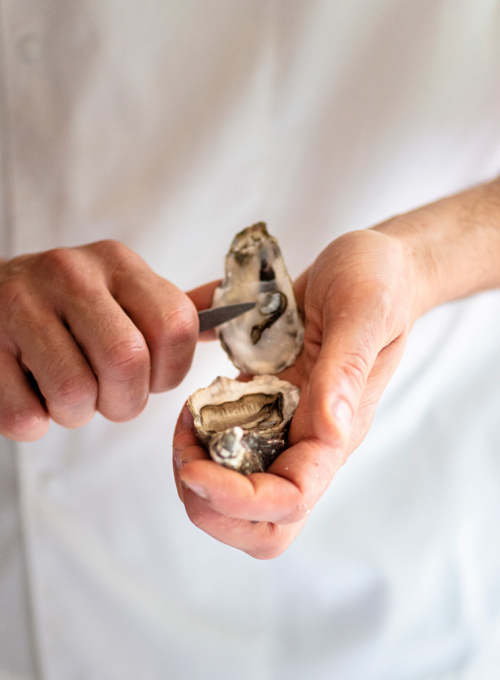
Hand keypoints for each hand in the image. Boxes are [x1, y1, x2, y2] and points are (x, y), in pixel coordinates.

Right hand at [0, 240, 197, 440]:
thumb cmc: (67, 310)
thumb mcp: (121, 292)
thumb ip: (171, 310)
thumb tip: (234, 318)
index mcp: (118, 263)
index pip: (176, 324)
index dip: (171, 371)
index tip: (151, 378)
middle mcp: (71, 274)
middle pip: (128, 362)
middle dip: (126, 402)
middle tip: (109, 397)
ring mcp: (20, 304)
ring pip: (76, 394)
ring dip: (77, 415)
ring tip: (67, 394)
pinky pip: (26, 415)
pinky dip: (35, 423)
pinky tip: (31, 394)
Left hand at [173, 227, 420, 558]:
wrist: (374, 267)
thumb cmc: (378, 284)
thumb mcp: (363, 314)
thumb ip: (346, 371)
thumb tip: (330, 432)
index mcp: (337, 430)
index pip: (289, 498)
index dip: (238, 500)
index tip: (194, 469)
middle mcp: (310, 439)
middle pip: (264, 519)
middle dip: (212, 505)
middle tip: (184, 455)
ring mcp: (286, 425)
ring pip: (240, 488)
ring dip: (199, 473)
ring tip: (183, 423)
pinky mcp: (266, 405)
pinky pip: (228, 445)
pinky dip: (199, 438)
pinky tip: (193, 404)